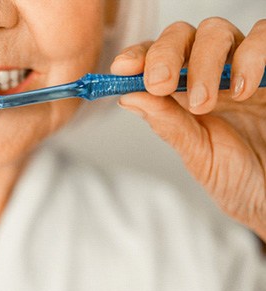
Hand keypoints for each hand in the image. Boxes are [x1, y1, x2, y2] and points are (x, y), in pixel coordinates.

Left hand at [110, 18, 265, 239]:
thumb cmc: (237, 176)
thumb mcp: (197, 153)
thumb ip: (167, 123)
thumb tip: (128, 96)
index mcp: (182, 92)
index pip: (153, 60)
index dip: (136, 57)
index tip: (121, 69)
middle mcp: (209, 72)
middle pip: (180, 36)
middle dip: (165, 55)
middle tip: (160, 84)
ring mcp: (242, 67)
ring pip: (215, 31)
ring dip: (203, 61)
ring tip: (204, 102)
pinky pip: (263, 36)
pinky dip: (250, 55)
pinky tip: (242, 90)